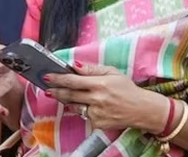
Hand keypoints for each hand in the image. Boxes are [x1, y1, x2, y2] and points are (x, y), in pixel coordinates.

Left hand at [45, 62, 165, 131]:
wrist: (142, 110)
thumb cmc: (127, 89)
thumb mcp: (112, 72)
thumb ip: (92, 69)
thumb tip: (75, 65)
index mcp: (100, 84)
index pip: (73, 80)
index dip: (58, 78)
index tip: (47, 76)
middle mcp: (97, 99)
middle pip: (69, 95)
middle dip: (55, 91)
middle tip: (46, 88)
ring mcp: (96, 113)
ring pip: (74, 106)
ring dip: (66, 101)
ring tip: (62, 95)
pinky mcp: (98, 123)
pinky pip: (84, 115)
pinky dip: (83, 110)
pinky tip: (89, 105)